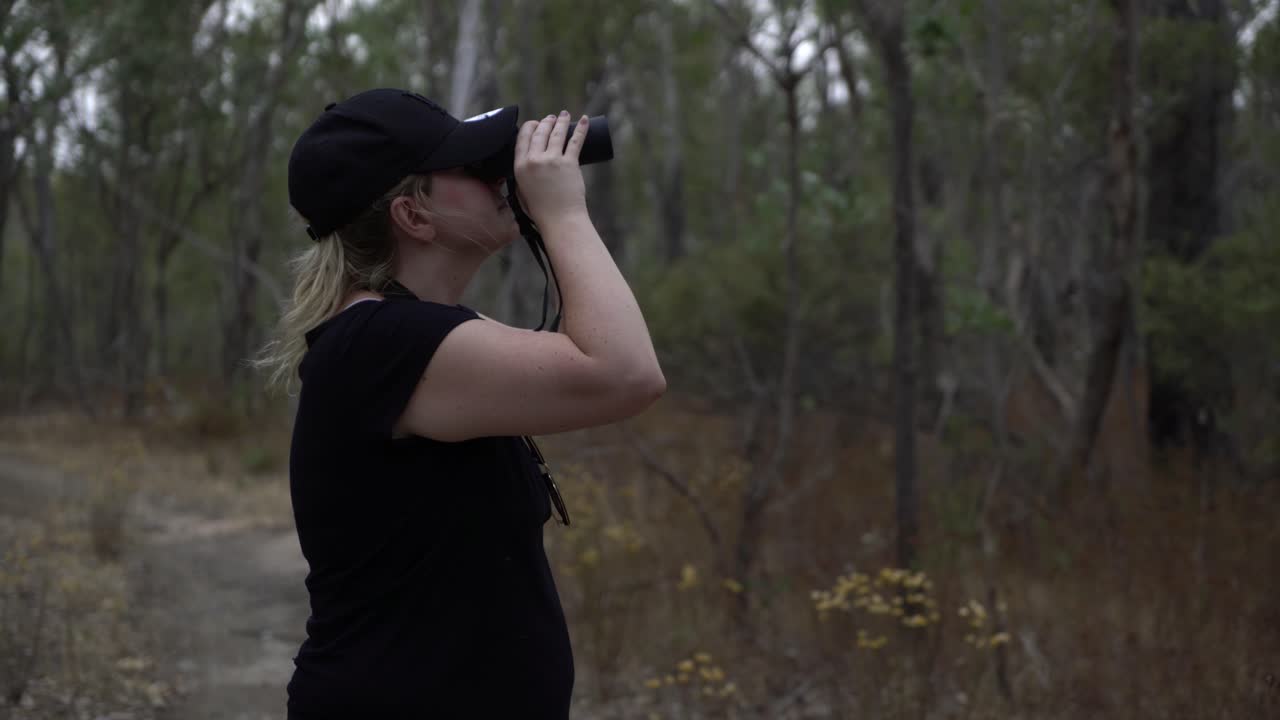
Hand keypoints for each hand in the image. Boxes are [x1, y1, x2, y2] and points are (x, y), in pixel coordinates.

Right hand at [513, 110, 589, 226]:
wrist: (559, 220)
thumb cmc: (541, 210)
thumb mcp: (522, 191)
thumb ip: (522, 176)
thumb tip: (526, 164)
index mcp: (520, 166)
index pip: (523, 137)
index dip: (530, 127)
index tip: (535, 123)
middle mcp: (535, 160)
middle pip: (540, 132)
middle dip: (546, 122)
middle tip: (551, 118)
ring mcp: (553, 160)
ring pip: (557, 133)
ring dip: (561, 121)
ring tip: (564, 115)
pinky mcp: (570, 163)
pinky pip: (576, 141)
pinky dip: (582, 129)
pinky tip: (585, 120)